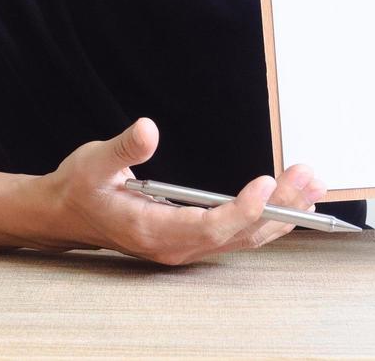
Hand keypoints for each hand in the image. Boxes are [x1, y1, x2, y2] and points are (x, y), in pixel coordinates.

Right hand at [40, 116, 326, 265]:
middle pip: (239, 234)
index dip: (242, 208)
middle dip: (278, 207)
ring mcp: (185, 246)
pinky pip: (237, 235)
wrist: (63, 215)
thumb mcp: (95, 162)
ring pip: (244, 237)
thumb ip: (124, 149)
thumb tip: (148, 129)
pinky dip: (265, 217)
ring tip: (311, 185)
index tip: (266, 183)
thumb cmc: (80, 188)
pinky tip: (286, 199)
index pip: (208, 226)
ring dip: (280, 213)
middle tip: (308, 177)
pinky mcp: (191, 240)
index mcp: (152, 230)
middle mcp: (175, 246)